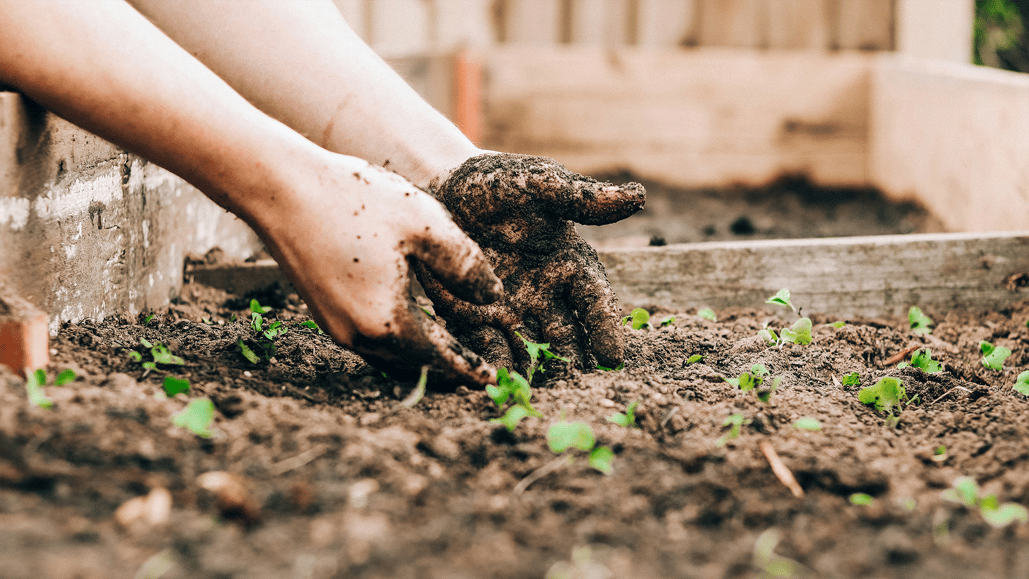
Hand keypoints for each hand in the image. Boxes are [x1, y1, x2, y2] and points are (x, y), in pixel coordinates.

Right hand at [254, 155, 503, 385]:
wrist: (281, 188)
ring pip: (388, 357)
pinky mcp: (322, 311)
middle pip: (412, 365)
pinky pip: (369, 340)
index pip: (439, 358)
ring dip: (419, 359)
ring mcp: (335, 326)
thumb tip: (493, 297)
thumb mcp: (425, 224)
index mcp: (387, 321)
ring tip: (448, 354)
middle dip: (445, 370)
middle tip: (475, 373)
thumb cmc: (355, 200)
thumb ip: (465, 265)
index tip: (491, 381)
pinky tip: (409, 325)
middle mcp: (357, 335)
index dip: (468, 369)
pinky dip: (396, 342)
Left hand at [416, 153, 644, 373]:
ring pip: (531, 350)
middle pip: (567, 337)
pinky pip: (488, 348)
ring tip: (538, 396)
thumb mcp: (539, 184)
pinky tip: (495, 383)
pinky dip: (494, 366)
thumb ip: (581, 197)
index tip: (613, 356)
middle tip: (577, 388)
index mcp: (570, 264)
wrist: (441, 187)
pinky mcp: (474, 318)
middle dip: (573, 363)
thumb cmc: (498, 182)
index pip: (595, 301)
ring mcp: (511, 310)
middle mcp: (546, 295)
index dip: (605, 328)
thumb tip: (638, 196)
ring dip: (536, 373)